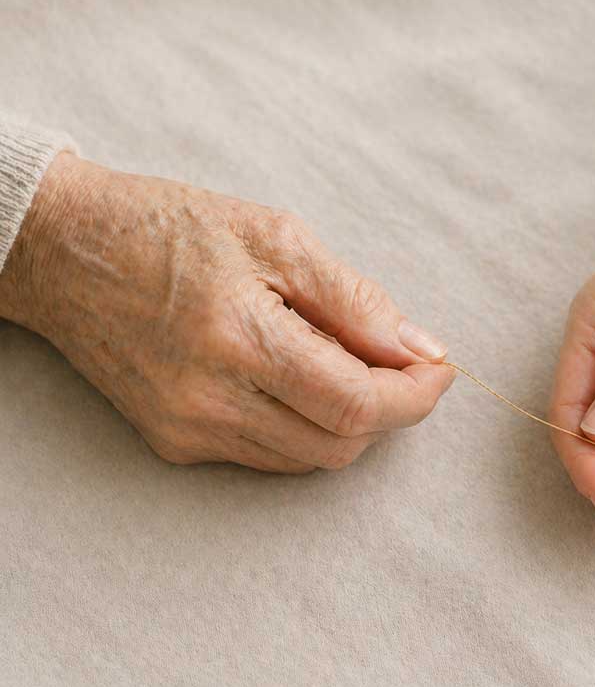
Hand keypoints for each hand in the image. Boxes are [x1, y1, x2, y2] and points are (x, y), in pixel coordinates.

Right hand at [0, 153, 454, 471]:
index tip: (440, 370)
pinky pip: (268, 455)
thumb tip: (421, 349)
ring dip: (350, 421)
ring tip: (344, 361)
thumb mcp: (275, 236)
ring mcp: (187, 429)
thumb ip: (355, 300)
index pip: (356, 403)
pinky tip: (298, 378)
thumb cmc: (170, 228)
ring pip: (309, 457)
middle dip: (391, 409)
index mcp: (238, 337)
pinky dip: (304, 425)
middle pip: (340, 443)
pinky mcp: (172, 443)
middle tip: (401, 360)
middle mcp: (208, 400)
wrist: (62, 252)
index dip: (414, 396)